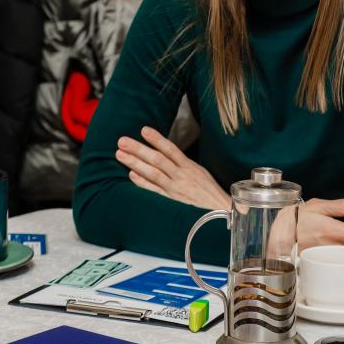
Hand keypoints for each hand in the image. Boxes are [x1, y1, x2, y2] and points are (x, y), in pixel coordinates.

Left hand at [116, 126, 230, 210]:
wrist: (222, 214)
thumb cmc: (209, 193)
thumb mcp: (200, 173)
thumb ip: (184, 164)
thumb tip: (167, 154)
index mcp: (190, 167)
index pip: (171, 149)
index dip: (157, 139)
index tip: (143, 130)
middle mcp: (181, 177)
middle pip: (157, 159)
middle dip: (138, 149)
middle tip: (122, 141)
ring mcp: (175, 190)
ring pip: (153, 173)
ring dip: (135, 163)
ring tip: (120, 155)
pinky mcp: (171, 204)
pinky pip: (154, 192)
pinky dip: (142, 184)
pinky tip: (131, 176)